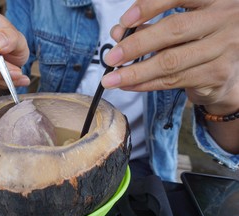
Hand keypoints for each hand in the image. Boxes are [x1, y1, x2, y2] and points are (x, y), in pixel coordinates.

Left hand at [103, 0, 238, 115]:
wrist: (227, 71)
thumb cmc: (195, 41)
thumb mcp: (177, 26)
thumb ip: (149, 25)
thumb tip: (117, 32)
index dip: (150, 6)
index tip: (124, 21)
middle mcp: (224, 19)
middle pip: (174, 30)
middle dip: (136, 45)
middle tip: (110, 58)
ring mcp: (224, 48)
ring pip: (171, 61)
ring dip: (136, 72)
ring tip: (112, 79)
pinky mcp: (217, 74)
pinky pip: (173, 81)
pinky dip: (146, 84)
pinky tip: (128, 85)